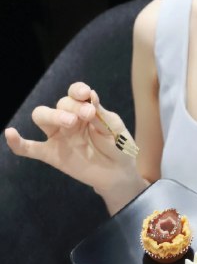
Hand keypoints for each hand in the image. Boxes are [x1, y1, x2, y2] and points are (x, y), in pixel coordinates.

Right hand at [5, 82, 137, 194]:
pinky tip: (9, 134)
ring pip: (43, 117)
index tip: (87, 95)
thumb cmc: (117, 145)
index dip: (78, 90)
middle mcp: (69, 118)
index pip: (74, 92)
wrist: (118, 173)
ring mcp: (58, 136)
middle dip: (71, 106)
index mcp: (85, 108)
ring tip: (70, 123)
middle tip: (87, 115)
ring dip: (53, 115)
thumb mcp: (114, 127)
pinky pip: (30, 148)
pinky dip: (18, 142)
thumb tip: (90, 95)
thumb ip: (101, 113)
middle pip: (59, 104)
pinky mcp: (51, 154)